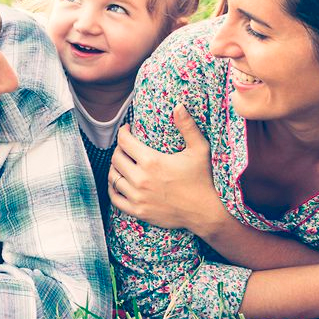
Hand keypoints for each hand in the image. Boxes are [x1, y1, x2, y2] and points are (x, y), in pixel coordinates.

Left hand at [110, 104, 221, 232]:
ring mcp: (138, 197)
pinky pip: (115, 198)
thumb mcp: (199, 150)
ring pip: (113, 178)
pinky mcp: (138, 211)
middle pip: (116, 158)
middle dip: (119, 148)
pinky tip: (118, 182)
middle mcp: (141, 180)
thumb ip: (188, 126)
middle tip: (127, 146)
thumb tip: (179, 105)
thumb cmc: (204, 179)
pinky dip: (113, 188)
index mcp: (152, 162)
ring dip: (115, 167)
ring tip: (123, 162)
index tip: (128, 129)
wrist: (206, 212)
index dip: (123, 132)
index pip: (124, 141)